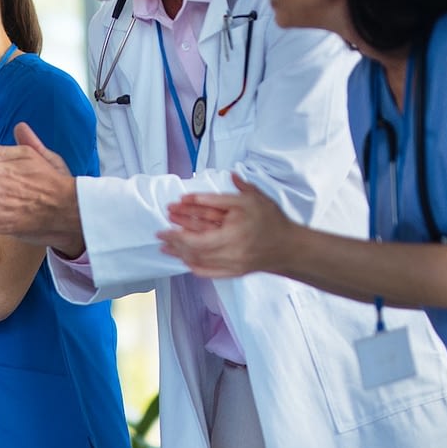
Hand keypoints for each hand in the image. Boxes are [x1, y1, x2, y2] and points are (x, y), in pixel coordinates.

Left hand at [157, 176, 290, 277]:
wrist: (287, 247)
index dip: (180, 228)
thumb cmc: (272, 221)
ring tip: (165, 247)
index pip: (199, 232)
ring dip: (179, 254)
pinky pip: (206, 272)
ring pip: (198, 261)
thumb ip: (238, 189)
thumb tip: (228, 175)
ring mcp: (231, 264)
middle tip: (159, 235)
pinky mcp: (232, 272)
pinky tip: (183, 259)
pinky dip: (192, 266)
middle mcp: (231, 250)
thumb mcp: (256, 199)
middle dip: (174, 241)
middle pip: (194, 248)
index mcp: (234, 232)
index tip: (167, 221)